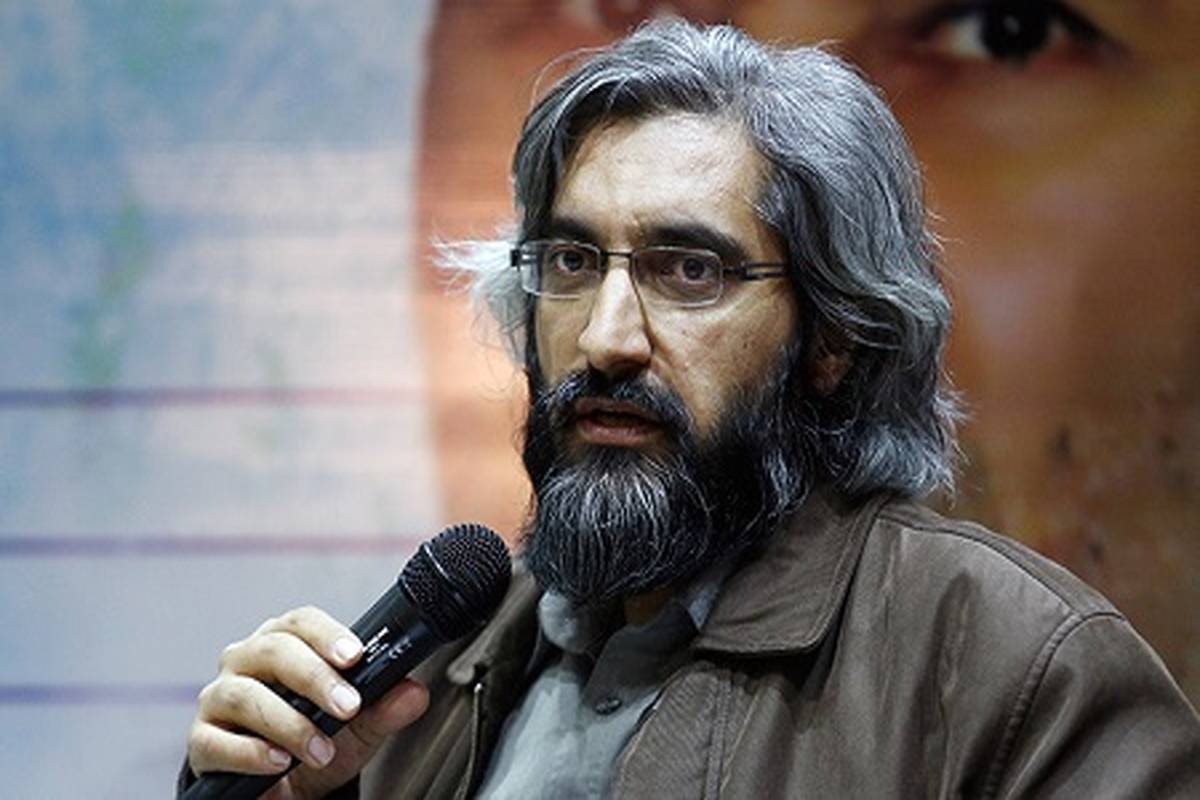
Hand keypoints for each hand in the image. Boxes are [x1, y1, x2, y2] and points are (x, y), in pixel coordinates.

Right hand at [187, 606, 429, 799]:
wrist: (284, 791)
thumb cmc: (315, 743)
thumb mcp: (358, 728)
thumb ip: (384, 708)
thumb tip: (414, 692)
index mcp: (284, 645)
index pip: (301, 622)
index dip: (327, 635)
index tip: (355, 656)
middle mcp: (246, 662)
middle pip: (274, 651)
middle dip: (315, 678)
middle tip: (348, 707)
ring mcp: (219, 698)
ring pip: (246, 695)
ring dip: (290, 723)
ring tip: (320, 750)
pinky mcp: (202, 740)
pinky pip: (217, 741)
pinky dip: (251, 752)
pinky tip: (279, 763)